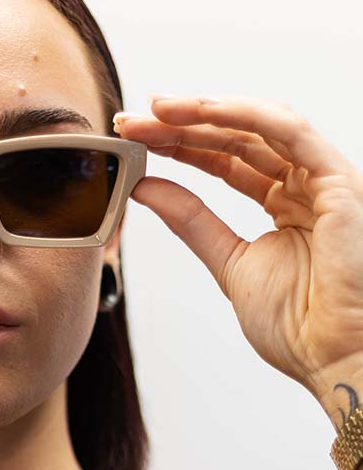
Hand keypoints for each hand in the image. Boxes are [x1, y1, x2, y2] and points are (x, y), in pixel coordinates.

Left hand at [114, 95, 362, 423]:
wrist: (333, 359)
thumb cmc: (297, 326)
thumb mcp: (229, 262)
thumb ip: (191, 222)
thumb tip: (145, 187)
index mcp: (285, 205)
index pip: (226, 160)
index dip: (180, 145)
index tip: (134, 139)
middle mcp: (306, 185)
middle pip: (236, 138)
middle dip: (180, 125)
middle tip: (130, 122)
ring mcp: (323, 180)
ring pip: (260, 125)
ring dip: (205, 112)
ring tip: (157, 110)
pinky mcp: (338, 181)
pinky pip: (290, 131)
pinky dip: (245, 115)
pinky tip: (202, 110)